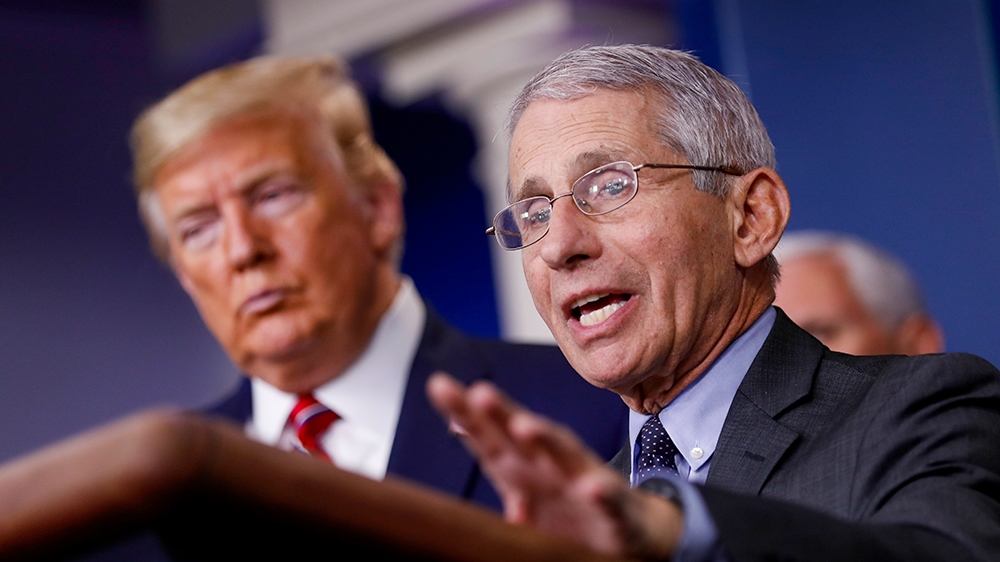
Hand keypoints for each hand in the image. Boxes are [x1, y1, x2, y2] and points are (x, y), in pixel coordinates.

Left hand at [426, 372, 683, 558]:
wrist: (632, 529)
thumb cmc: (568, 506)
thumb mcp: (522, 485)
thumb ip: (494, 456)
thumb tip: (456, 426)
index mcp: (523, 464)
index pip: (490, 433)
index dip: (465, 412)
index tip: (439, 386)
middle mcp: (551, 464)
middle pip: (522, 434)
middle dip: (501, 413)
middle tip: (479, 393)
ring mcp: (584, 482)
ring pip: (564, 455)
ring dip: (546, 439)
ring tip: (524, 427)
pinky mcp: (613, 509)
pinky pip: (607, 500)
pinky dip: (601, 493)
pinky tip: (592, 488)